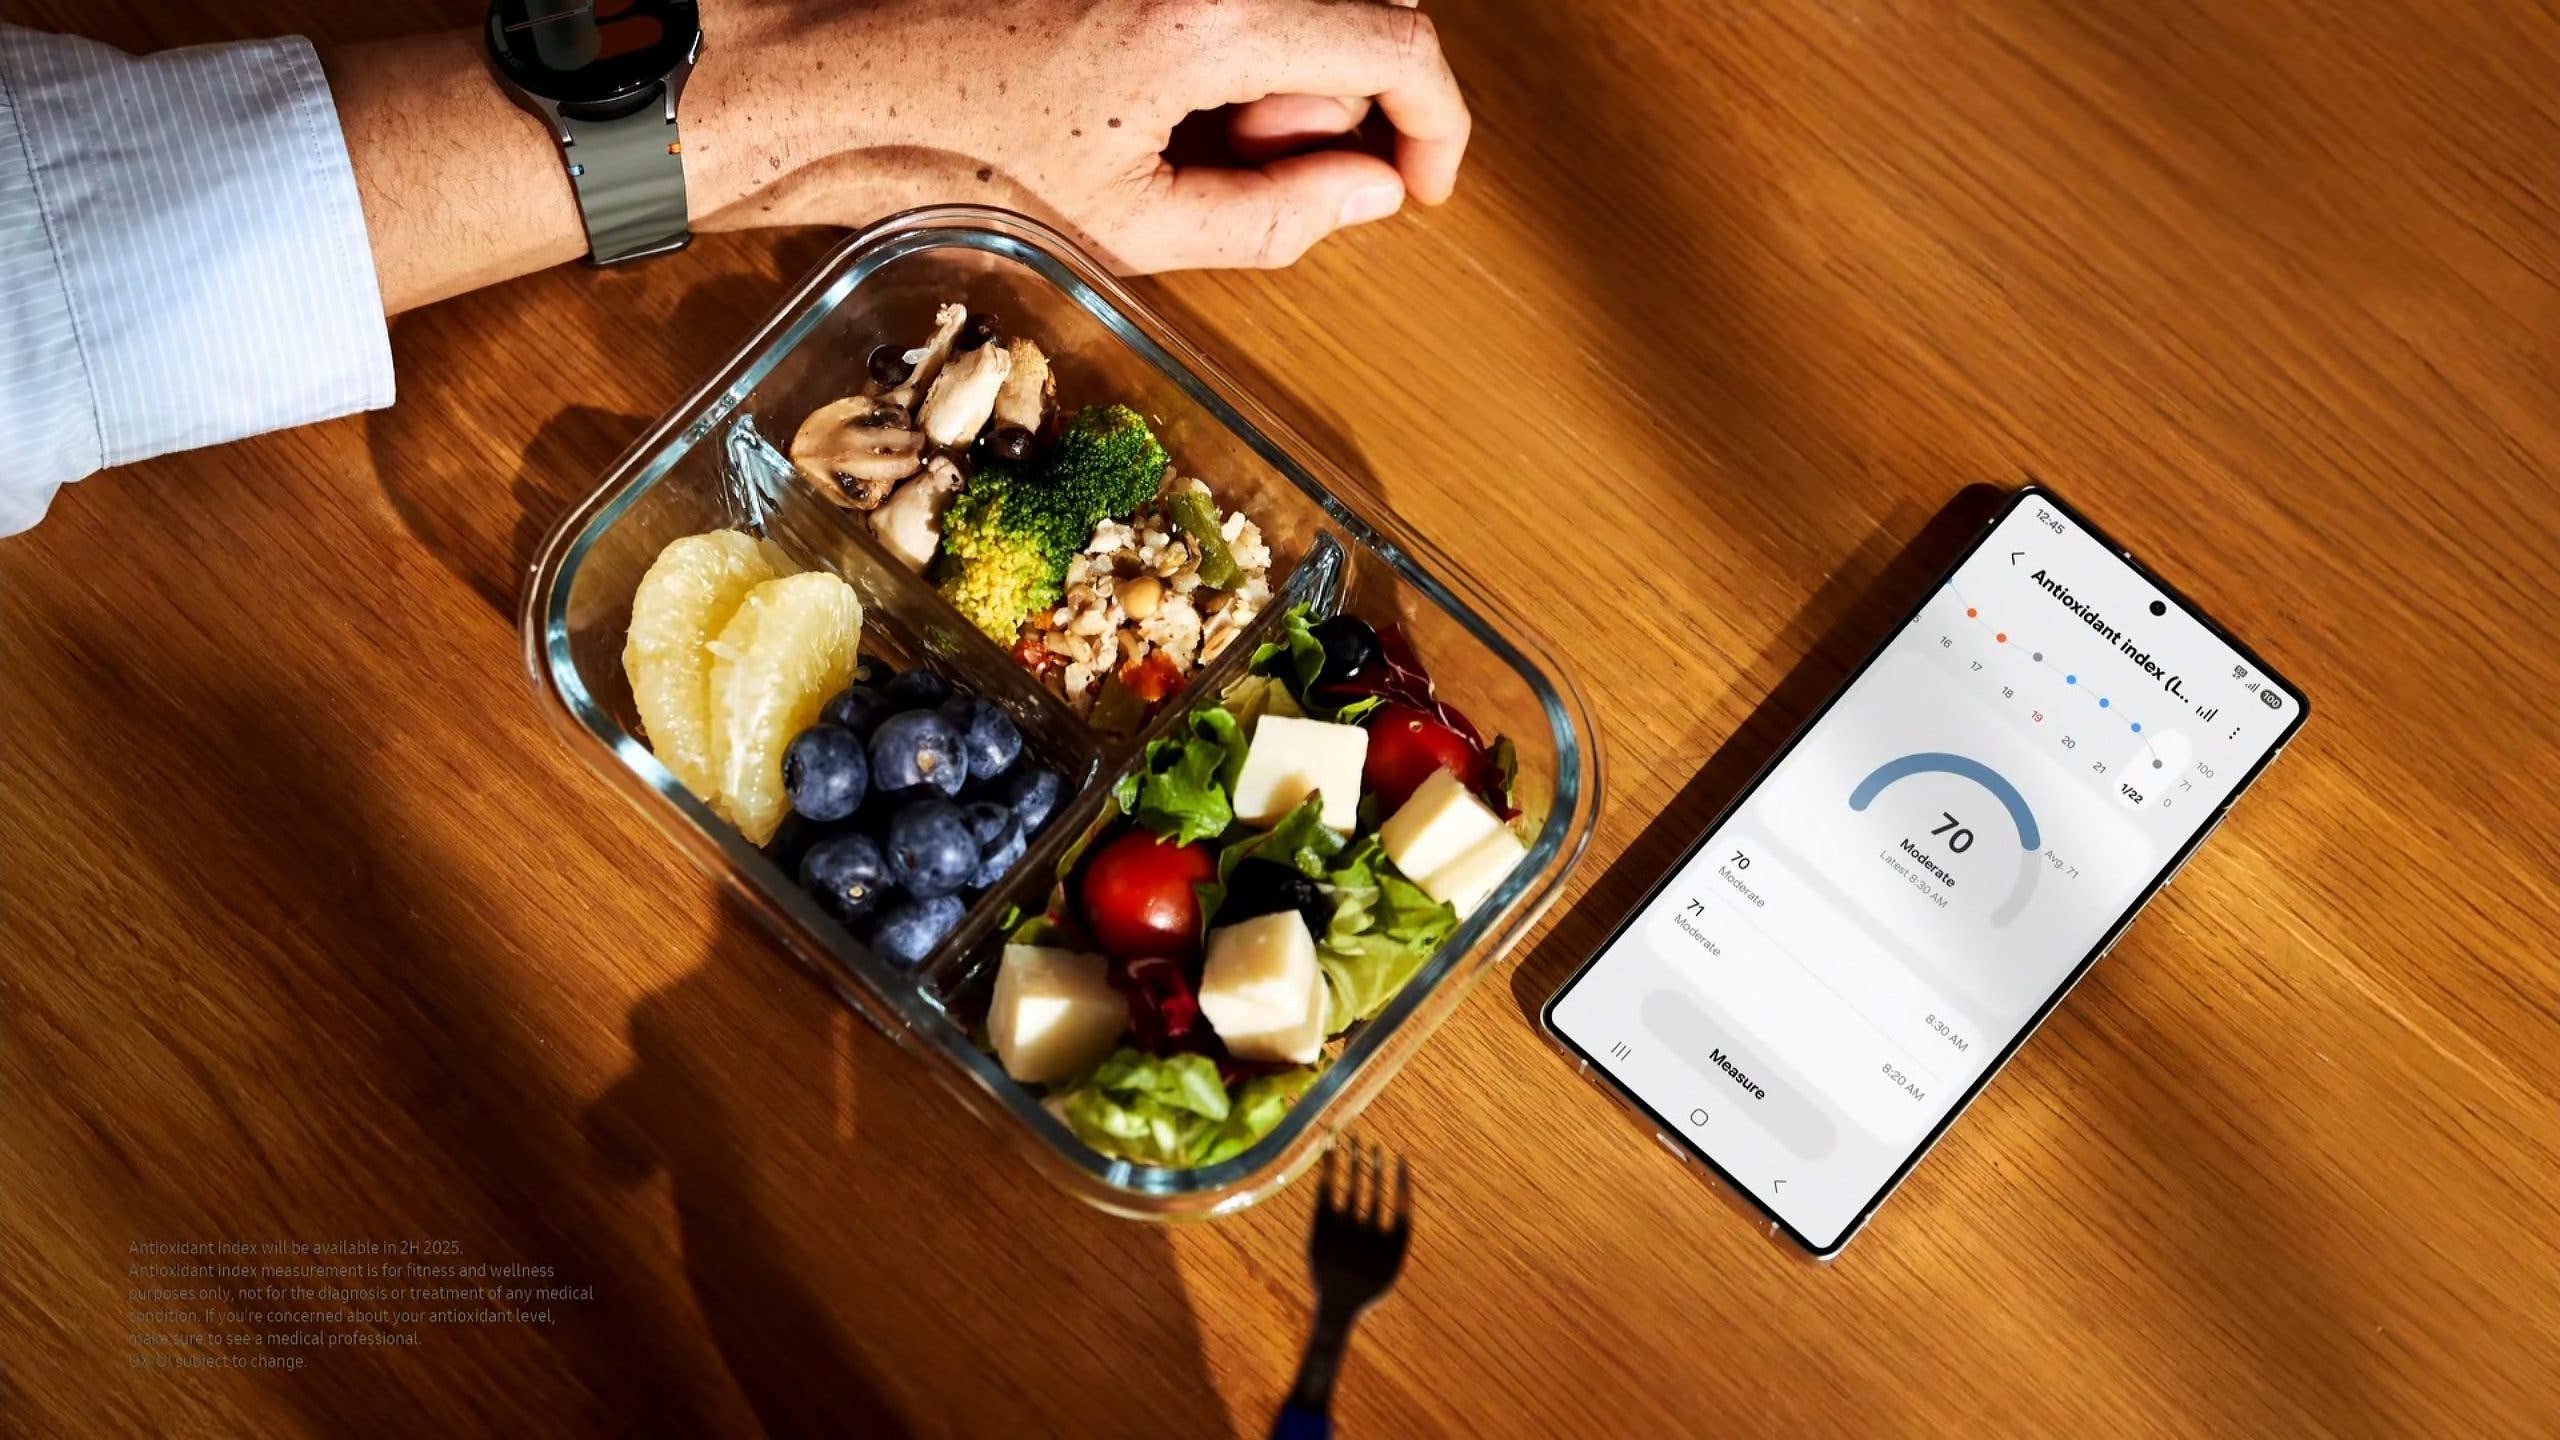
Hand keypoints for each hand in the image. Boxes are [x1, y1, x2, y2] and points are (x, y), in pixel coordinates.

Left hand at [687, 0, 1470, 271]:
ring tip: (1189, 115)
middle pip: (1364, 1)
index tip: (1420, 180)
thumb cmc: (954, 149)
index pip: (1398, 44)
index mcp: (1210, 19)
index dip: (1435, 123)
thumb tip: (1371, 192)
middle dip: (1341, 93)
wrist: (841, 69)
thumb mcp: (1128, 224)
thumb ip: (1275, 215)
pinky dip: (1237, 31)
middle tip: (1256, 154)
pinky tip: (1163, 72)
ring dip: (1287, 57)